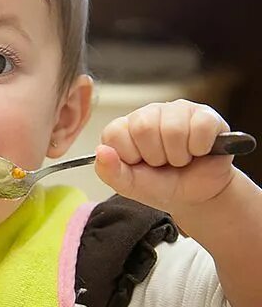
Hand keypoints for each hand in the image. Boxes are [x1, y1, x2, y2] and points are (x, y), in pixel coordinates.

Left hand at [95, 100, 234, 213]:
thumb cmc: (160, 186)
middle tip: (162, 163)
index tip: (139, 164)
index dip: (129, 156)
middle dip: (155, 156)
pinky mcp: (205, 114)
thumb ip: (110, 171)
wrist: (197, 196)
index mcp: (125, 128)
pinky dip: (199, 148)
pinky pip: (200, 127)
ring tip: (180, 159)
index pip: (115, 132)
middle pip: (143, 127)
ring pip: (173, 129)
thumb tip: (100, 151)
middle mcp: (148, 114)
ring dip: (178, 156)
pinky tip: (198, 152)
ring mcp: (177, 111)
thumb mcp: (129, 186)